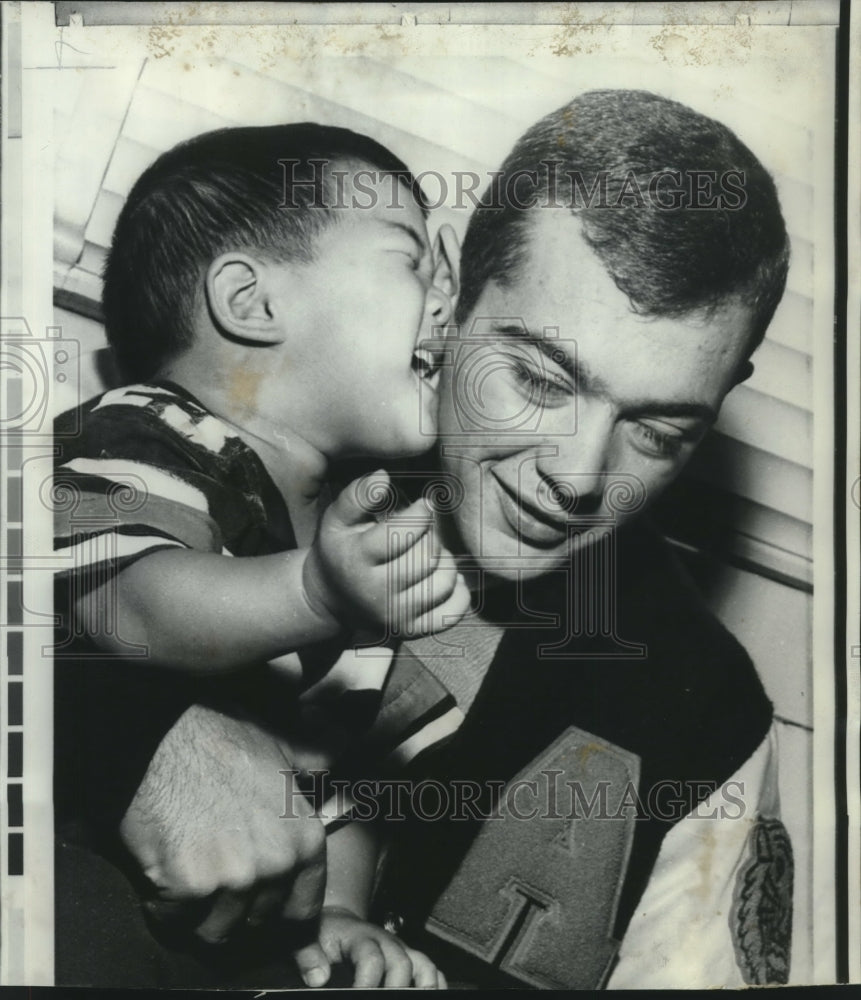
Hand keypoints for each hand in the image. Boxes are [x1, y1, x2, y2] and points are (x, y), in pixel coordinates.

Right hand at [119, 704, 325, 944]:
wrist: (162, 736)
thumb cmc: (221, 738)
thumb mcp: (282, 744)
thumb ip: (315, 760)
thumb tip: (342, 749)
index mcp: (304, 839)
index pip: (304, 909)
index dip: (288, 921)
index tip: (286, 939)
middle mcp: (276, 865)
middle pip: (258, 922)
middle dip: (237, 909)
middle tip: (215, 876)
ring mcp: (233, 878)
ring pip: (216, 930)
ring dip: (199, 913)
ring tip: (187, 872)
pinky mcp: (188, 887)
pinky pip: (174, 921)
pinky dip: (163, 908)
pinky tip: (160, 873)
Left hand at [291, 906, 445, 988]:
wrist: (337, 921)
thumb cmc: (323, 935)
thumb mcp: (308, 940)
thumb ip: (309, 956)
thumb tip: (319, 978)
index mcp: (361, 937)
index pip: (371, 958)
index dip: (367, 983)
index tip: (359, 995)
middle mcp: (386, 942)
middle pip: (402, 964)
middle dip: (396, 989)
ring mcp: (401, 950)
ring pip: (424, 966)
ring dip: (423, 987)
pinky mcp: (410, 959)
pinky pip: (431, 970)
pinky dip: (435, 985)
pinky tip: (430, 996)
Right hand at [303, 471, 470, 637]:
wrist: (330, 598)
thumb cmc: (340, 548)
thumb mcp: (337, 518)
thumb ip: (358, 494)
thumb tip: (384, 476)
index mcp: (357, 559)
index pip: (402, 533)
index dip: (422, 513)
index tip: (426, 504)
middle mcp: (376, 592)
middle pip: (426, 557)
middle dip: (431, 537)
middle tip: (423, 532)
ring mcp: (396, 615)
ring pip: (443, 582)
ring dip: (445, 561)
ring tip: (430, 553)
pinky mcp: (412, 630)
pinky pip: (452, 611)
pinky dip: (458, 592)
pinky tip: (443, 576)